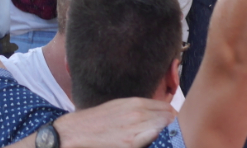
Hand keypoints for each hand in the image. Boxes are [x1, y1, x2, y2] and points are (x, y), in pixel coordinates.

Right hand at [53, 97, 175, 147]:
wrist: (76, 132)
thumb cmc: (96, 120)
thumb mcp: (119, 106)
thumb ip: (139, 108)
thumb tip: (156, 114)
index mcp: (135, 102)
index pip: (167, 108)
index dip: (170, 116)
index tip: (170, 123)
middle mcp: (138, 113)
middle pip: (169, 119)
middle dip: (170, 126)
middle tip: (168, 132)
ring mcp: (136, 130)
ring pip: (164, 129)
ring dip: (164, 133)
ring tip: (158, 136)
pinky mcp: (131, 144)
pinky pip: (153, 138)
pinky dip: (155, 139)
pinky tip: (149, 141)